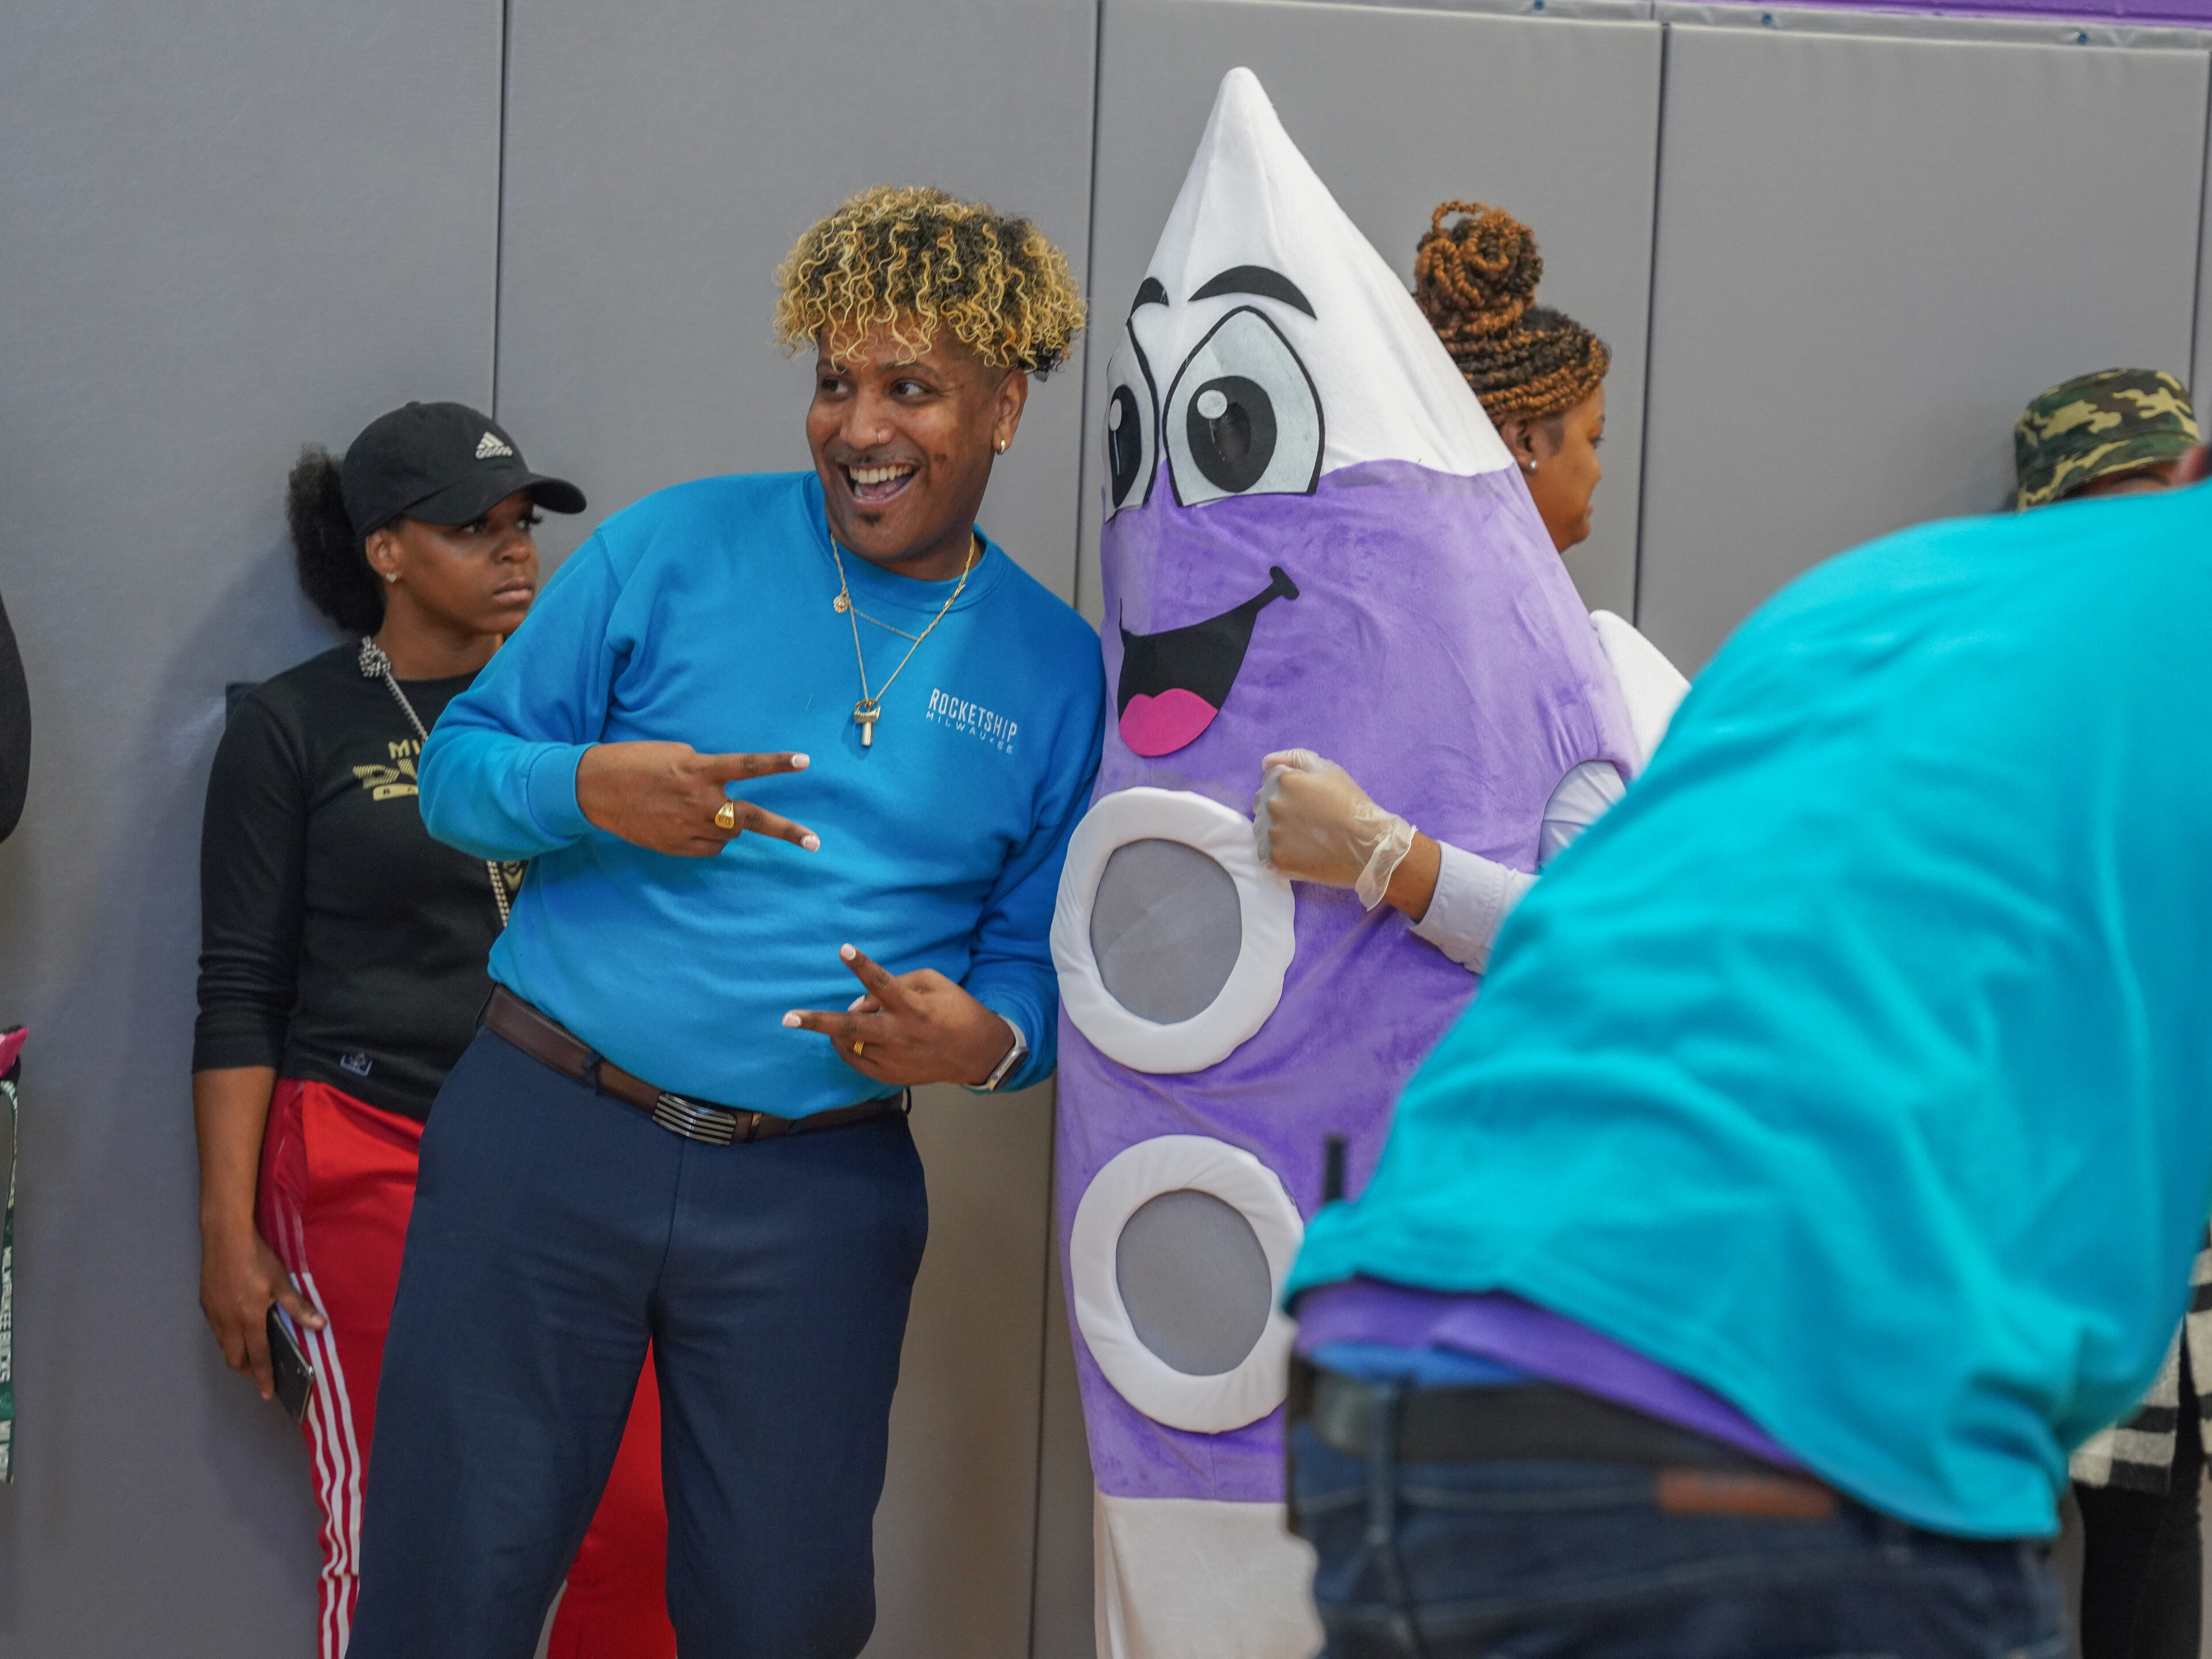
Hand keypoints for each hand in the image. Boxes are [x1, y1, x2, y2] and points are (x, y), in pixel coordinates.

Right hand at [199, 1220, 323, 1401]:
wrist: (224, 1239)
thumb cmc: (256, 1259)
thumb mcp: (281, 1282)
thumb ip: (298, 1307)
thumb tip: (319, 1326)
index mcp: (249, 1319)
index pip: (257, 1357)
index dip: (263, 1377)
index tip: (267, 1394)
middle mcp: (227, 1322)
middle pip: (235, 1358)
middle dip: (247, 1369)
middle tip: (260, 1371)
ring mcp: (213, 1314)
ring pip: (223, 1345)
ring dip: (236, 1353)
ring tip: (251, 1352)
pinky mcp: (205, 1304)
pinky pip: (216, 1330)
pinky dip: (227, 1337)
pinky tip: (237, 1327)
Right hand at [576, 741, 817, 857]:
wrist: (594, 789)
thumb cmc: (635, 763)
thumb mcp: (675, 755)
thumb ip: (705, 770)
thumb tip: (723, 788)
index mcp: (699, 771)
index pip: (748, 766)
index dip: (777, 763)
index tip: (804, 761)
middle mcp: (699, 801)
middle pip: (752, 819)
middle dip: (786, 831)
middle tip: (815, 843)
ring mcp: (688, 827)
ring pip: (730, 834)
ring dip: (731, 824)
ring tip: (708, 810)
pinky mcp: (677, 846)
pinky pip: (711, 848)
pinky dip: (712, 838)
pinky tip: (693, 825)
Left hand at [782, 944, 1017, 1087]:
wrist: (978, 1053)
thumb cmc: (957, 1010)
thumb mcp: (935, 983)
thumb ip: (897, 984)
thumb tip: (861, 1001)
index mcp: (913, 1007)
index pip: (882, 983)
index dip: (862, 966)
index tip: (844, 949)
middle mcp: (899, 1034)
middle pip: (852, 1028)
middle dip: (818, 1021)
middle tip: (789, 1017)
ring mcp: (893, 1058)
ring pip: (850, 1044)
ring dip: (836, 1030)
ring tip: (830, 1023)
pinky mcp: (891, 1076)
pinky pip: (857, 1062)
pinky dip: (847, 1048)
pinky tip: (846, 1039)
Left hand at [1253, 750, 1416, 908]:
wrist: (1367, 846)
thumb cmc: (1351, 804)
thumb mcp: (1329, 769)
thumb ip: (1294, 758)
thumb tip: (1265, 763)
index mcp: (1282, 780)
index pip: (1269, 779)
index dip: (1288, 787)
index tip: (1306, 799)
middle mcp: (1271, 805)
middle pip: (1262, 803)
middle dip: (1278, 806)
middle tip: (1305, 818)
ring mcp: (1271, 834)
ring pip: (1262, 828)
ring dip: (1276, 830)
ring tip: (1303, 836)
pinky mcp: (1274, 859)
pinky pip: (1265, 853)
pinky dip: (1277, 852)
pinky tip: (1298, 851)